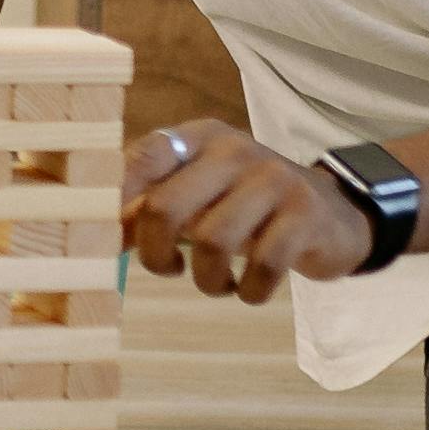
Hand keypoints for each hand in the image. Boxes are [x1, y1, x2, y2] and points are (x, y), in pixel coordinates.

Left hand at [123, 122, 373, 300]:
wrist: (332, 214)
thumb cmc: (248, 210)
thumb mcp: (202, 196)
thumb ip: (152, 206)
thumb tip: (96, 235)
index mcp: (201, 138)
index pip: (145, 156)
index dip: (118, 200)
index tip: (113, 240)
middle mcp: (235, 150)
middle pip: (167, 206)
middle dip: (156, 253)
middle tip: (168, 269)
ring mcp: (274, 179)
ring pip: (212, 241)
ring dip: (206, 279)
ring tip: (216, 283)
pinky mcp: (305, 215)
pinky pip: (261, 266)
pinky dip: (248, 291)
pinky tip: (248, 289)